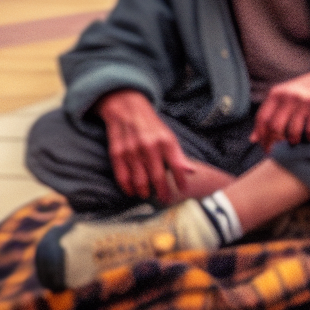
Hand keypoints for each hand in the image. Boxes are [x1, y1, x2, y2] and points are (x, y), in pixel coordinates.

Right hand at [98, 89, 195, 203]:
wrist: (126, 109)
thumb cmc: (151, 127)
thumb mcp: (169, 137)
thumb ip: (179, 156)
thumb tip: (192, 172)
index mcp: (165, 141)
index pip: (177, 167)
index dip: (181, 182)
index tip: (182, 191)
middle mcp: (149, 146)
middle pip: (158, 177)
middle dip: (163, 192)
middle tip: (165, 200)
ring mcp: (132, 150)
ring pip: (140, 181)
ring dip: (145, 192)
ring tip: (149, 196)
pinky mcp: (117, 153)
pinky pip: (122, 177)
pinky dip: (128, 188)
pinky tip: (132, 192)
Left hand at [252, 63, 309, 149]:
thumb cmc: (301, 92)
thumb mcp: (282, 98)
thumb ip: (268, 115)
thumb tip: (253, 140)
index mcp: (276, 94)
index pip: (262, 119)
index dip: (261, 137)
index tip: (265, 148)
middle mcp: (288, 96)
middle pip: (275, 128)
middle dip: (274, 144)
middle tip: (277, 152)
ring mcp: (303, 101)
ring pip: (292, 132)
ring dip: (293, 142)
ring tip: (294, 142)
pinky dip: (309, 138)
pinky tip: (309, 136)